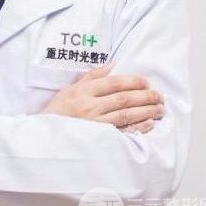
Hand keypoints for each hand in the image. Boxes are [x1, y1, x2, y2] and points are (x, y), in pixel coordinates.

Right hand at [40, 63, 163, 132]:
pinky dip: (137, 128)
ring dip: (145, 111)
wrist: (46, 137)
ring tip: (159, 109)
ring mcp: (94, 124)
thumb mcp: (70, 89)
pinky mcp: (98, 140)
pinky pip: (122, 133)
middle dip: (145, 97)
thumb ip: (92, 76)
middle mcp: (89, 106)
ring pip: (125, 115)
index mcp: (83, 91)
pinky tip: (148, 124)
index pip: (113, 83)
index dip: (132, 81)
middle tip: (159, 96)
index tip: (146, 82)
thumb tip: (113, 65)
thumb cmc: (58, 111)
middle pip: (123, 99)